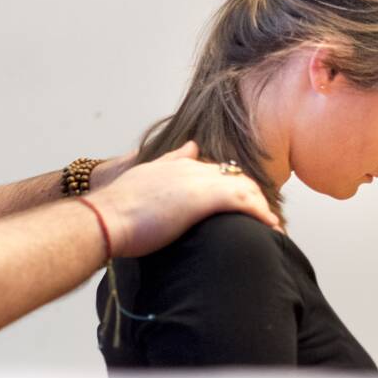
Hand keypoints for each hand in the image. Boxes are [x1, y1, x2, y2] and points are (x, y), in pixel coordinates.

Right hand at [88, 141, 280, 258]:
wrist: (105, 218)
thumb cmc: (115, 209)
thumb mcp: (142, 178)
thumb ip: (166, 164)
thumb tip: (187, 150)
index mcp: (177, 165)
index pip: (216, 170)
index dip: (232, 185)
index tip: (244, 202)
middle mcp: (191, 168)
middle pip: (235, 176)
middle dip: (253, 195)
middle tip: (264, 217)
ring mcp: (197, 181)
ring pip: (244, 187)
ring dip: (262, 207)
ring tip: (272, 226)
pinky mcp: (203, 198)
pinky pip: (244, 202)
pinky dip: (261, 214)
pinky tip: (270, 228)